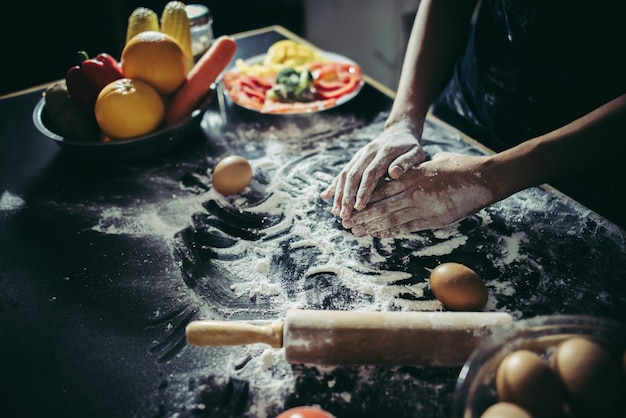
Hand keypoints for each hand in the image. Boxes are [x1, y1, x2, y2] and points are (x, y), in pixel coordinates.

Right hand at [320, 119, 426, 218]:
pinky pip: (343, 171)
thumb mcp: (416, 153)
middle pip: (353, 174)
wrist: (400, 130)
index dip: (363, 190)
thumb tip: (394, 173)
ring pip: (345, 174)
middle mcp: (368, 152)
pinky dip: (334, 185)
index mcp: (384, 152)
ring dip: (339, 193)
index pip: (371, 173)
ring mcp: (360, 155)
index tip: (359, 206)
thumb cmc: (411, 147)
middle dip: (347, 196)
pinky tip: (325, 196)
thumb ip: (406, 162)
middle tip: (344, 214)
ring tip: (336, 211)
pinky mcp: (356, 158)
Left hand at [341, 152, 494, 236]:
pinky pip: (407, 227)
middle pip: (380, 206)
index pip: (380, 189)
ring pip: (390, 219)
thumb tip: (403, 171)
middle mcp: (413, 192)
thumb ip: (416, 169)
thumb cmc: (460, 167)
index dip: (363, 199)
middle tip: (345, 222)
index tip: (349, 205)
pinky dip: (391, 231)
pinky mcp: (433, 220)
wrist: (484, 180)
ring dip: (371, 226)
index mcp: (411, 176)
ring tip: (356, 231)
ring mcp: (423, 208)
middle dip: (361, 216)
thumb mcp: (432, 162)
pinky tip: (379, 234)